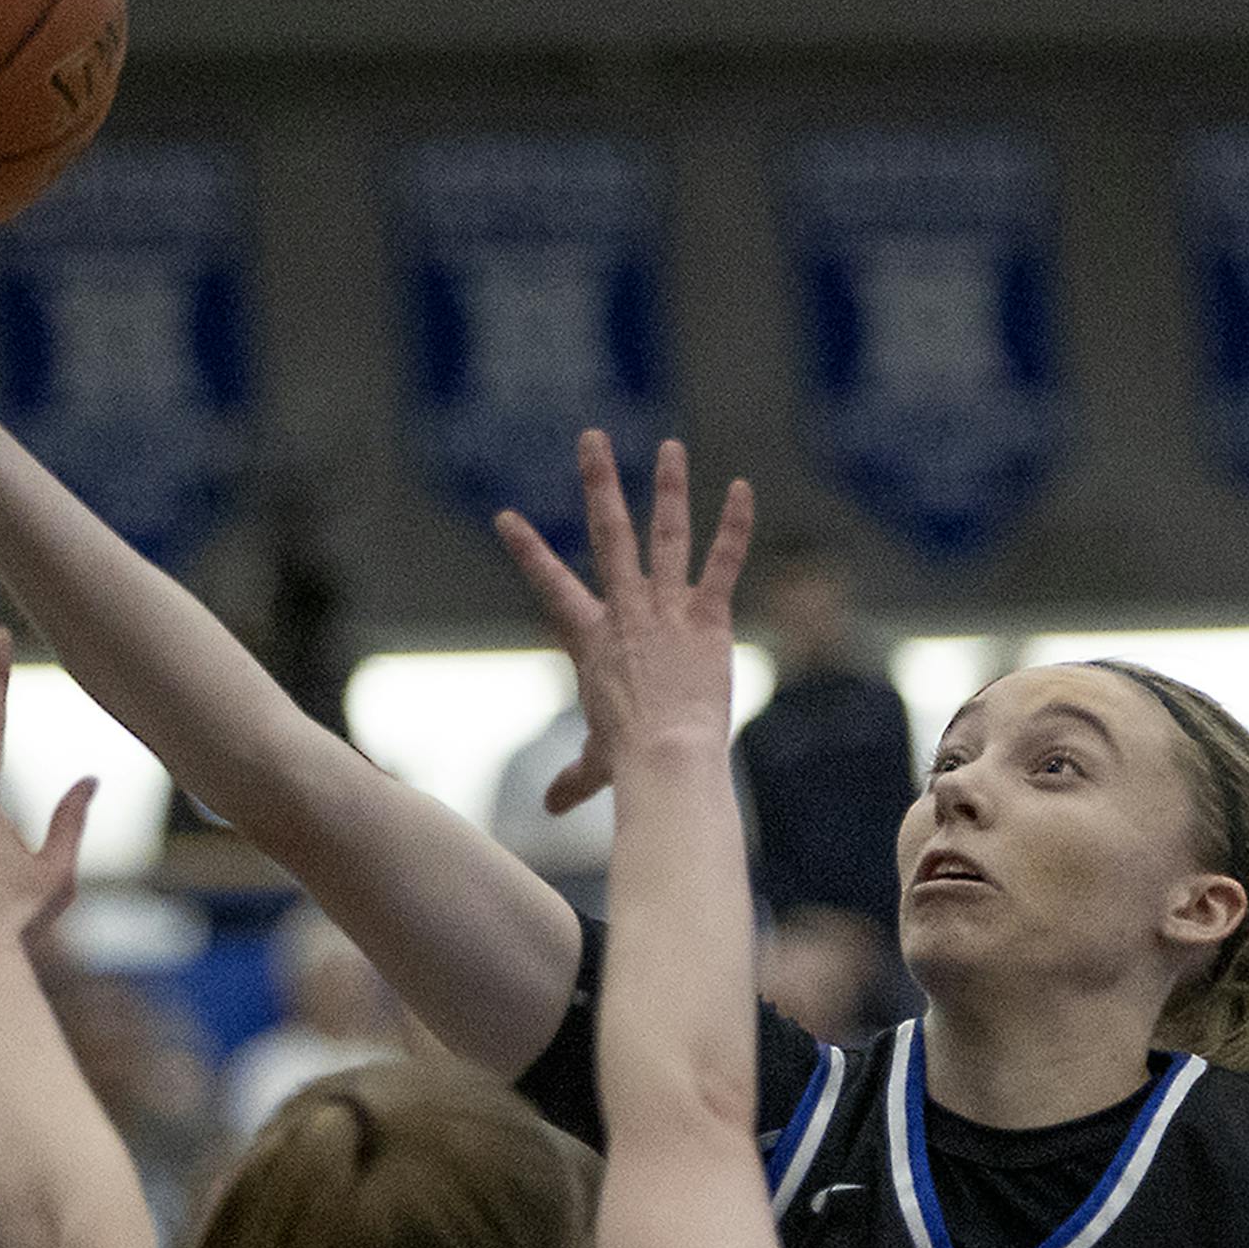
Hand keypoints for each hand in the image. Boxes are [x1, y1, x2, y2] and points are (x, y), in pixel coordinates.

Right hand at [495, 431, 752, 807]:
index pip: (550, 585)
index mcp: (590, 640)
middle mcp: (625, 611)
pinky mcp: (709, 618)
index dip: (527, 550)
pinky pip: (723, 562)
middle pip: (609, 534)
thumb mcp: (596, 764)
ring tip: (669, 446)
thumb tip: (550, 809)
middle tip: (592, 438)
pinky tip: (743, 488)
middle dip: (599, 483)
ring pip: (667, 535)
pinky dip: (735, 526)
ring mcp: (667, 610)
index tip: (506, 517)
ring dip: (668, 488)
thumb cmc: (629, 766)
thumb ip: (573, 778)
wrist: (666, 760)